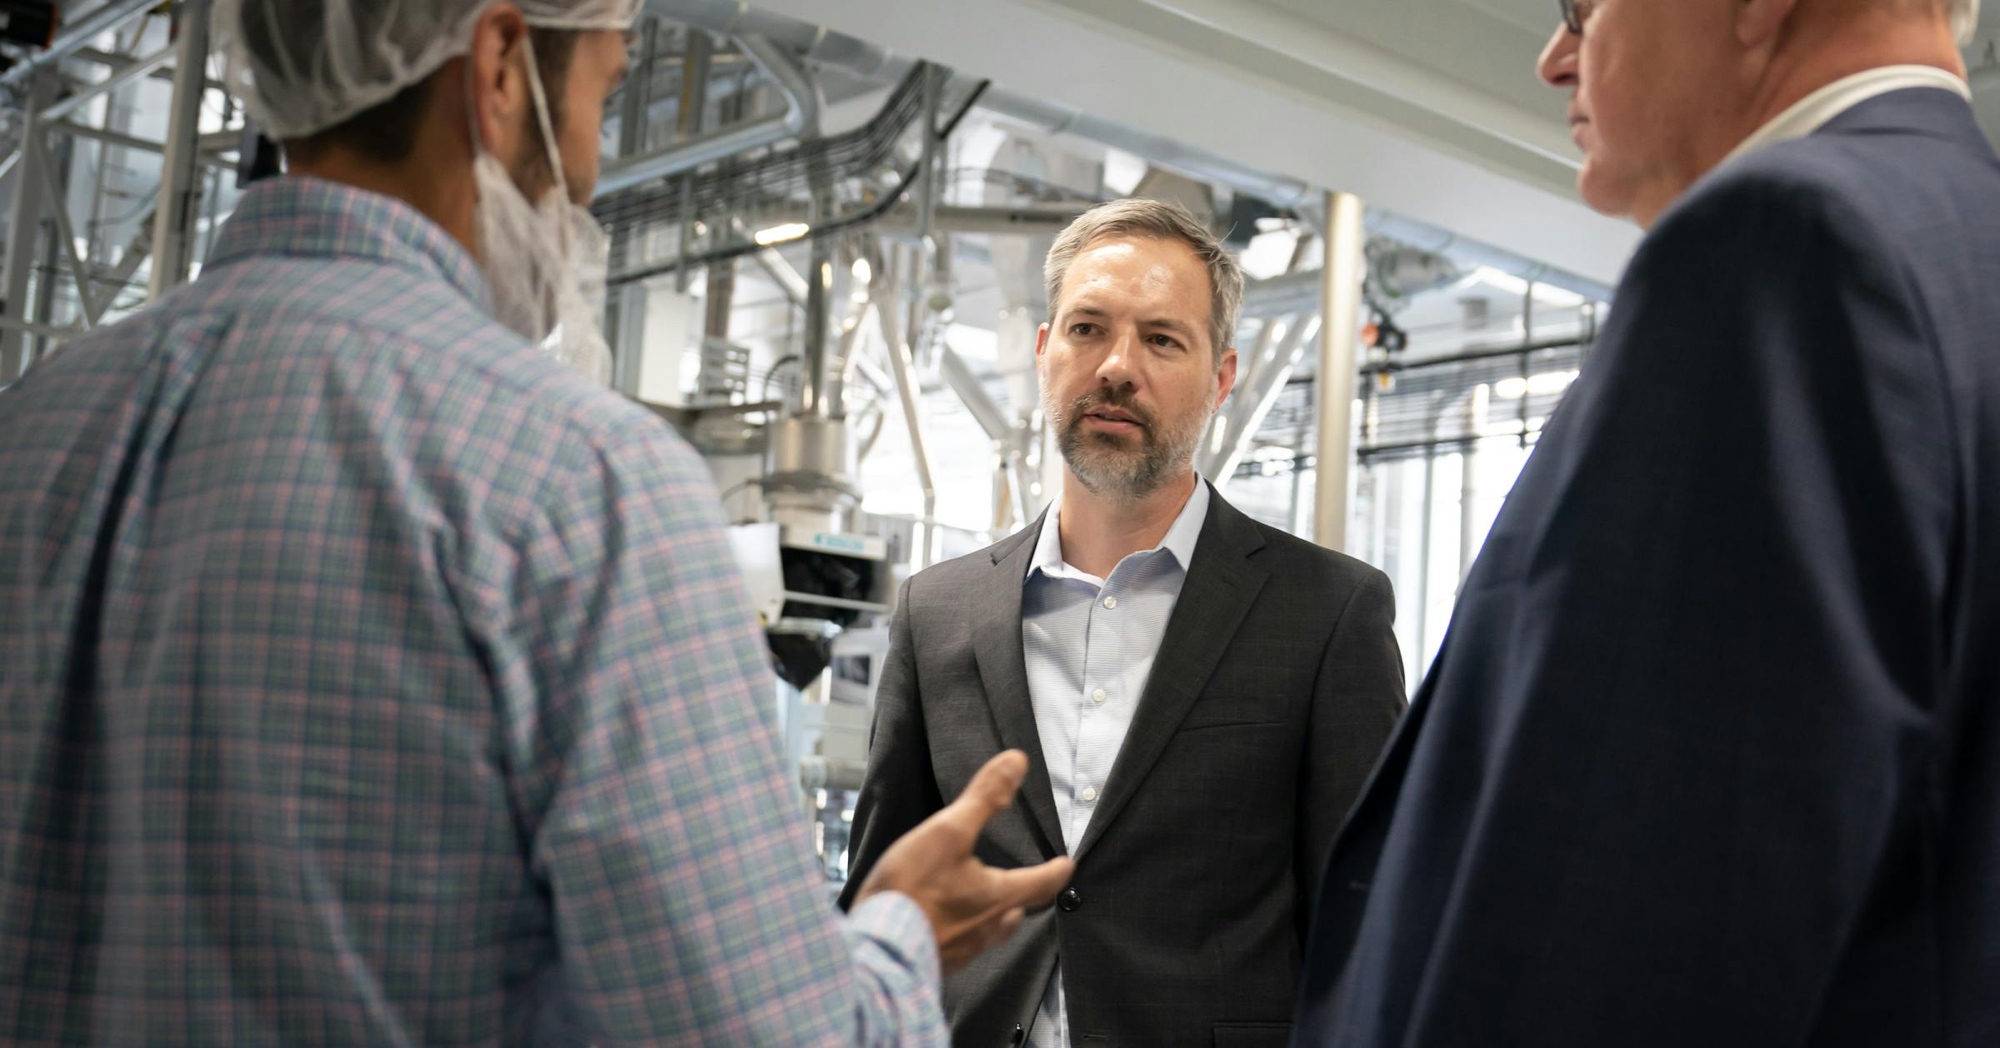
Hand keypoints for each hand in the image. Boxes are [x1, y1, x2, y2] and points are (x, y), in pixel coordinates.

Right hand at [851, 750, 1074, 973]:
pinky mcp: (935, 962)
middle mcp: (986, 928)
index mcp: (997, 896)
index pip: (1041, 882)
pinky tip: (946, 926)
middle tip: (1030, 886)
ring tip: (992, 907)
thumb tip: (1016, 762)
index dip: (1057, 870)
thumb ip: (984, 799)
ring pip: (991, 933)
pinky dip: (961, 933)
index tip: (1067, 864)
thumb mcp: (948, 832)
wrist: (874, 946)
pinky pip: (959, 947)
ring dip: (996, 918)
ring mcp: (961, 951)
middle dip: (1025, 897)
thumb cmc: (912, 888)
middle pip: (1017, 912)